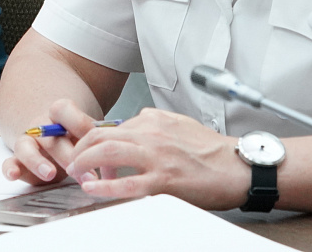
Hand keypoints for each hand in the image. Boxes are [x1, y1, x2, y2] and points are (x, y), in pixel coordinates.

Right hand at [0, 98, 104, 185]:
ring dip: (37, 161)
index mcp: (59, 114)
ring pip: (26, 146)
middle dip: (70, 157)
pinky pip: (9, 161)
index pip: (64, 110)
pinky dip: (10, 168)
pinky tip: (14, 174)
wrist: (49, 130)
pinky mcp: (18, 160)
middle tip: (87, 175)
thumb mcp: (86, 131)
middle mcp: (41, 126)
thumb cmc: (72, 134)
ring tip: (50, 174)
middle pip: (51, 137)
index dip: (79, 123)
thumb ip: (96, 139)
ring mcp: (28, 142)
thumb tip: (114, 158)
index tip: (97, 140)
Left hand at [62, 107, 248, 209]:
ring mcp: (157, 157)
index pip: (111, 127)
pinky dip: (105, 187)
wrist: (237, 167)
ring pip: (108, 152)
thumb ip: (155, 122)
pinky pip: (128, 184)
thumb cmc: (212, 150)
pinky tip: (93, 190)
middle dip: (80, 149)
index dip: (92, 141)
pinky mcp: (165, 180)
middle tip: (73, 163)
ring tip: (77, 174)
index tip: (85, 152)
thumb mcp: (179, 124)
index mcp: (154, 121)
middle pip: (102, 135)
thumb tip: (136, 122)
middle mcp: (152, 135)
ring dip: (85, 163)